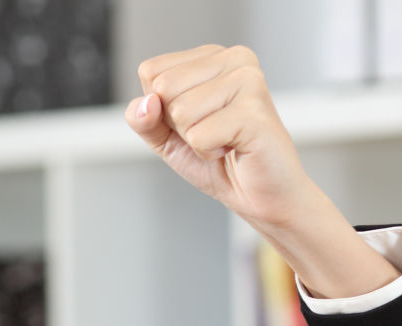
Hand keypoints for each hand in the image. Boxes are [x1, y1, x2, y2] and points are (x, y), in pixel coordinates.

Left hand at [127, 45, 314, 233]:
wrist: (259, 192)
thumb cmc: (217, 160)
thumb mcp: (164, 138)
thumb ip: (143, 118)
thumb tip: (147, 104)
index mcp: (211, 56)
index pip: (150, 71)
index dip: (159, 107)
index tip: (193, 119)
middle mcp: (234, 58)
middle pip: (163, 86)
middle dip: (176, 123)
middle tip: (210, 131)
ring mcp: (248, 80)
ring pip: (180, 110)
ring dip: (194, 139)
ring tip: (224, 138)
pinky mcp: (255, 110)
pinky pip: (199, 135)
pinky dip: (208, 152)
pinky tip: (233, 147)